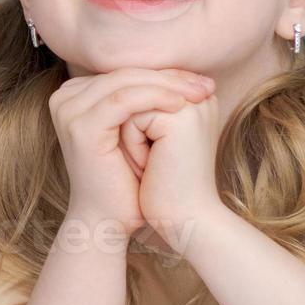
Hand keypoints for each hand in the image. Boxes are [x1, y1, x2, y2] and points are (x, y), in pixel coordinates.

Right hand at [47, 69, 211, 233]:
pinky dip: (156, 98)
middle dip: (171, 77)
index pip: (124, 72)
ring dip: (168, 85)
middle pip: (124, 73)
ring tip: (200, 93)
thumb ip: (142, 100)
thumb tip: (182, 72)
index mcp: (73, 95)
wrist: (109, 217)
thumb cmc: (127, 178)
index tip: (202, 82)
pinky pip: (124, 100)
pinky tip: (181, 105)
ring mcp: (68, 111)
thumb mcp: (135, 131)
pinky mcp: (80, 126)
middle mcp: (63, 99)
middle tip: (207, 85)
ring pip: (125, 82)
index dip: (165, 73)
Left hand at [127, 90, 226, 242]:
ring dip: (128, 137)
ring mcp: (191, 104)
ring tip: (149, 164)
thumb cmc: (163, 184)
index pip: (141, 86)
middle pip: (132, 91)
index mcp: (196, 98)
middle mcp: (199, 96)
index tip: (147, 152)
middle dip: (127, 127)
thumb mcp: (149, 138)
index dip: (128, 118)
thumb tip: (106, 85)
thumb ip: (139, 107)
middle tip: (149, 161)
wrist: (182, 220)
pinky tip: (151, 168)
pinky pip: (130, 119)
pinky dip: (130, 145)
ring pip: (127, 102)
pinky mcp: (179, 119)